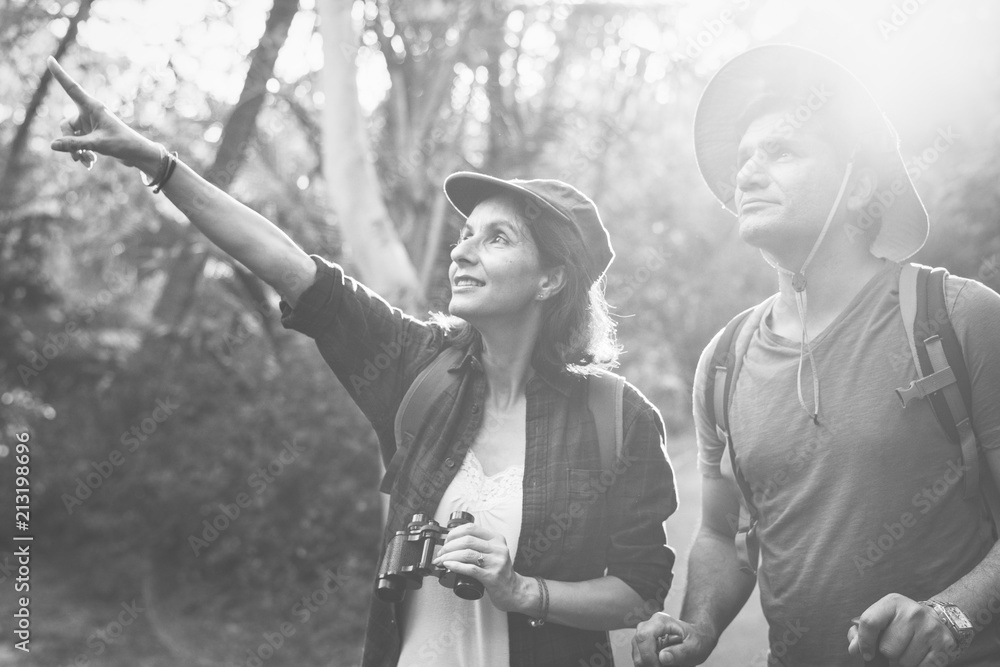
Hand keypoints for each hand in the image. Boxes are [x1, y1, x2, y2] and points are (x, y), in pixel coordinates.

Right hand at [46, 56, 159, 172]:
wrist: (138, 155)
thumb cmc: (123, 144)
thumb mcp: (97, 144)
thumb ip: (75, 144)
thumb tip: (53, 145)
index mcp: (93, 107)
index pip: (71, 88)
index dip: (59, 74)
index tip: (50, 58)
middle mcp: (89, 113)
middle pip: (66, 124)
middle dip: (68, 141)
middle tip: (76, 156)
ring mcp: (90, 124)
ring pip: (71, 136)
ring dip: (76, 150)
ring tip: (85, 162)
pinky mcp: (92, 134)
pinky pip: (78, 143)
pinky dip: (82, 152)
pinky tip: (89, 163)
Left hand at [432, 522, 530, 612]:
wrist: (513, 590)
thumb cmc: (500, 571)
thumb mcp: (494, 551)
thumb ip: (480, 544)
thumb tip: (453, 542)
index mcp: (497, 539)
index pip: (471, 528)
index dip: (455, 533)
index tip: (447, 540)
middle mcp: (498, 549)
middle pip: (467, 541)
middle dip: (449, 546)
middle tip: (441, 553)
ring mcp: (496, 563)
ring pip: (466, 554)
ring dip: (449, 556)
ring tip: (441, 560)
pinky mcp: (492, 576)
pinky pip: (470, 569)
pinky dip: (455, 566)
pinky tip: (448, 565)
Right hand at [632, 612, 714, 665]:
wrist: (697, 637)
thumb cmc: (697, 640)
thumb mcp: (694, 647)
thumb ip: (680, 652)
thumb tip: (662, 657)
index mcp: (662, 621)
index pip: (644, 636)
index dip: (648, 654)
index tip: (659, 665)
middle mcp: (649, 624)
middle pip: (638, 644)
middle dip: (648, 661)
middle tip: (663, 666)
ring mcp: (644, 633)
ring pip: (636, 652)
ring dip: (648, 663)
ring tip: (664, 664)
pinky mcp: (642, 643)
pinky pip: (638, 656)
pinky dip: (648, 663)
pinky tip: (659, 663)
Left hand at [848, 594, 958, 665]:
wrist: (937, 619)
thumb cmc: (902, 622)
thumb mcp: (882, 619)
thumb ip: (862, 633)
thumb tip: (854, 649)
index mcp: (892, 602)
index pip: (870, 623)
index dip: (864, 642)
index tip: (867, 653)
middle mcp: (913, 612)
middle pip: (887, 648)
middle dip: (888, 654)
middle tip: (895, 648)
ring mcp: (930, 628)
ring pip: (904, 661)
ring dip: (902, 661)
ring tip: (908, 650)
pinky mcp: (944, 644)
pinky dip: (917, 666)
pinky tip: (920, 655)